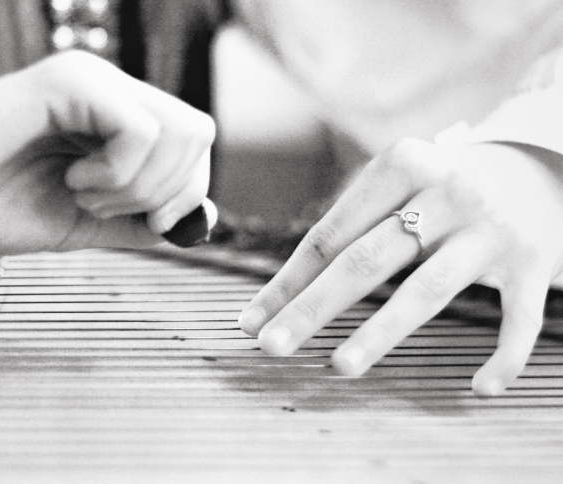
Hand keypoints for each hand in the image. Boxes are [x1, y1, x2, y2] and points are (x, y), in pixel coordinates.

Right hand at [0, 50, 214, 254]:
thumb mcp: (81, 222)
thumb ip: (137, 218)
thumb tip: (199, 222)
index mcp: (113, 119)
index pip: (194, 144)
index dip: (186, 194)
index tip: (148, 225)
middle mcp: (109, 90)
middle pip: (200, 134)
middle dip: (168, 192)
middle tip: (104, 205)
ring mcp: (90, 79)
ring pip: (182, 130)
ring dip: (138, 185)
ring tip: (79, 190)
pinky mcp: (68, 82)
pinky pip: (141, 131)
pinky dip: (117, 174)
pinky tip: (72, 179)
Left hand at [238, 138, 562, 395]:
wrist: (541, 162)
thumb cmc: (441, 187)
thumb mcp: (397, 184)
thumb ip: (348, 230)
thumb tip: (278, 299)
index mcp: (400, 166)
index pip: (330, 235)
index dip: (287, 282)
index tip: (251, 322)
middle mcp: (445, 191)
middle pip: (365, 261)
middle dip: (312, 308)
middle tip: (271, 347)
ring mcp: (489, 228)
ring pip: (426, 290)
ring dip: (380, 332)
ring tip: (340, 367)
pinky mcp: (533, 260)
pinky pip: (520, 318)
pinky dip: (503, 356)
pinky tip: (479, 387)